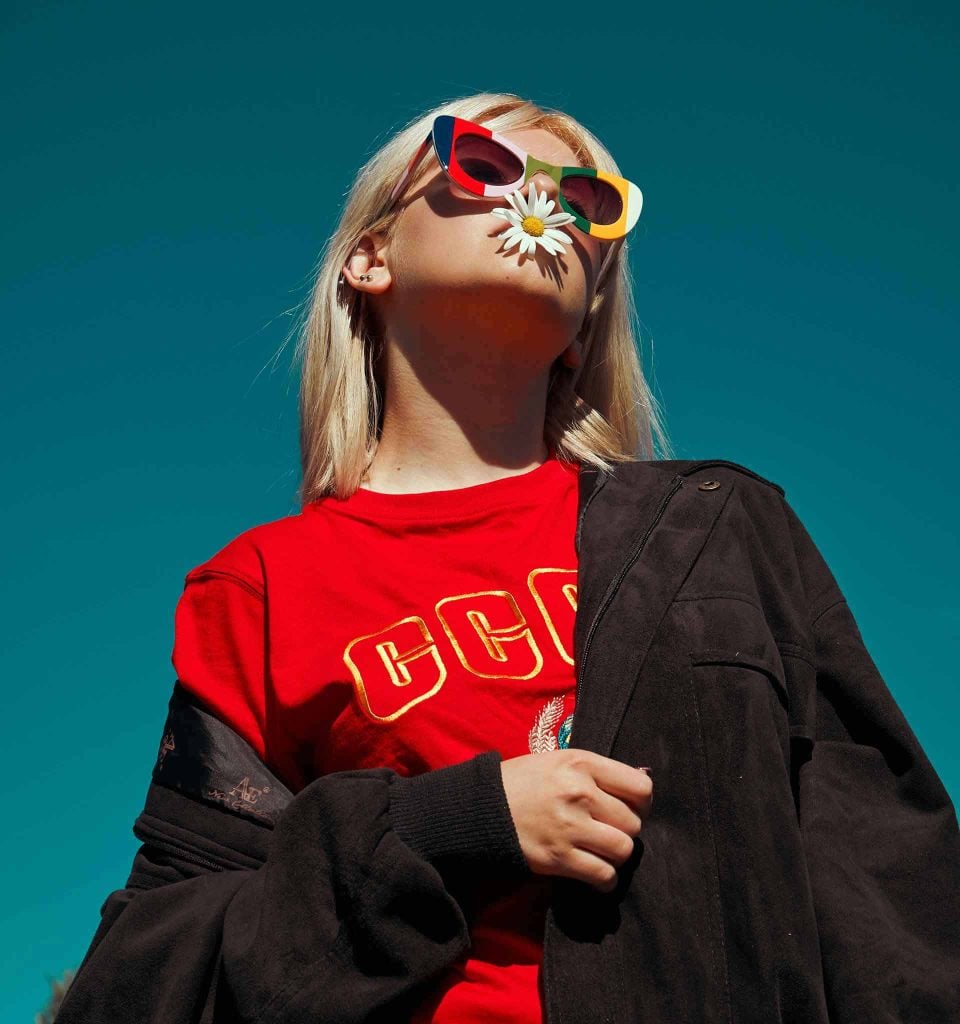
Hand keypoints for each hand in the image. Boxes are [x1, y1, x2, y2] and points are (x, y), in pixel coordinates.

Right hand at [500, 749, 652, 892]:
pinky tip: (596, 873)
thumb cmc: (523, 781)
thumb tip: (642, 783)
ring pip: (623, 849)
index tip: (630, 808)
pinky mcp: (559, 858)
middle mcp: (579, 793)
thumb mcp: (560, 761)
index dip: (641, 802)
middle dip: (625, 829)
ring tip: (601, 850)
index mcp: (581, 763)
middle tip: (609, 830)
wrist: (482, 808)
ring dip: (616, 854)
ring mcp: (570, 827)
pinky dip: (605, 879)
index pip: (640, 787)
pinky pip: (603, 874)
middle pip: (633, 822)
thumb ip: (597, 772)